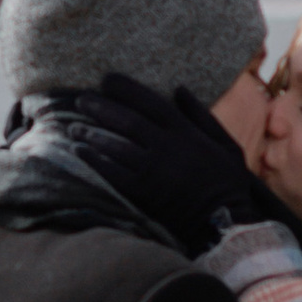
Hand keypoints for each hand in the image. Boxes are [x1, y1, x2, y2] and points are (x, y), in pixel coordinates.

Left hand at [68, 73, 301, 259]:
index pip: (150, 102)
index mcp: (185, 132)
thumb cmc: (227, 182)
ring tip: (73, 125)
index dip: (126, 88)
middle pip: (127, 121)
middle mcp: (166, 147)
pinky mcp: (144, 193)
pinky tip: (78, 151)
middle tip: (81, 100)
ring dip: (92, 133)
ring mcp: (153, 170)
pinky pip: (113, 173)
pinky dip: (94, 160)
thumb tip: (179, 89)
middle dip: (101, 108)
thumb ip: (202, 116)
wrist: (226, 222)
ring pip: (116, 145)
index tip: (107, 79)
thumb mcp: (225, 143)